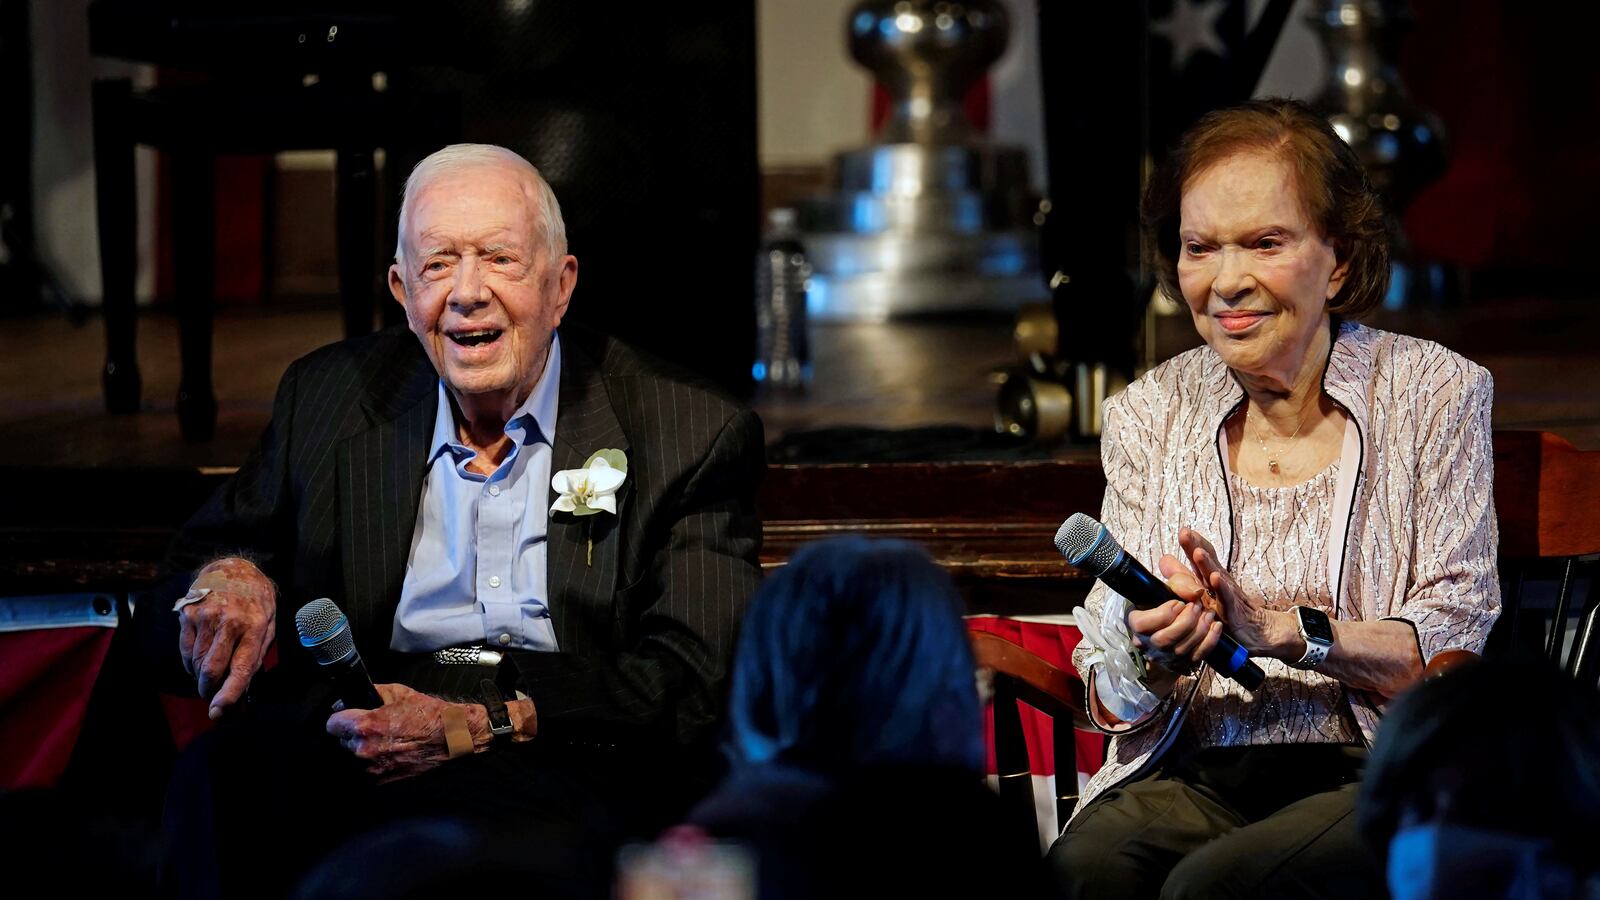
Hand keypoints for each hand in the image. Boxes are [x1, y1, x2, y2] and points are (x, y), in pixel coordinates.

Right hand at [179, 557, 275, 718]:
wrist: (234, 568)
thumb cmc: (256, 602)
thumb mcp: (268, 625)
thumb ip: (256, 656)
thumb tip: (243, 691)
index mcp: (256, 627)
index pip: (241, 668)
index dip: (228, 694)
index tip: (217, 711)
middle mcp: (230, 622)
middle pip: (212, 669)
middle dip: (209, 690)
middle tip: (211, 695)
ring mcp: (206, 616)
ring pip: (197, 662)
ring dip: (200, 676)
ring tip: (209, 673)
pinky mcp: (189, 613)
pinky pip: (185, 650)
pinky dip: (190, 662)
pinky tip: (198, 660)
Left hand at [326, 684, 487, 782]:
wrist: (453, 738)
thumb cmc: (430, 715)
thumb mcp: (399, 692)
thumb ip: (371, 693)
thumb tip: (353, 696)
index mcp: (365, 726)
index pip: (331, 724)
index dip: (340, 718)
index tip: (346, 718)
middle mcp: (366, 750)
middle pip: (343, 741)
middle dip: (355, 734)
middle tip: (376, 727)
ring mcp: (374, 768)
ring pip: (356, 757)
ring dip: (366, 749)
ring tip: (387, 740)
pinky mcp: (383, 781)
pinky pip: (369, 770)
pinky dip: (377, 762)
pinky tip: (394, 752)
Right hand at [1127, 576, 1221, 679]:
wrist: (1176, 615)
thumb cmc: (1169, 597)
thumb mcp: (1172, 582)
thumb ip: (1182, 583)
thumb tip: (1197, 593)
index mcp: (1134, 622)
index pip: (1142, 625)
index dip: (1164, 613)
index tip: (1178, 603)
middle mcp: (1145, 643)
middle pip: (1164, 640)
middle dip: (1186, 622)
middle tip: (1197, 607)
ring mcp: (1162, 656)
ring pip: (1180, 650)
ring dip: (1199, 630)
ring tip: (1209, 614)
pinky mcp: (1179, 664)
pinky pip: (1195, 657)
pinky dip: (1209, 641)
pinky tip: (1216, 626)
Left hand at [1176, 527, 1296, 656]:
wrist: (1258, 631)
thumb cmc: (1228, 610)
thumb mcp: (1202, 593)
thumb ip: (1183, 576)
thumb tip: (1164, 560)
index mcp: (1210, 577)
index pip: (1202, 555)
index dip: (1192, 543)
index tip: (1183, 531)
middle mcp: (1220, 581)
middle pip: (1207, 560)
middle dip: (1195, 546)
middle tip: (1185, 533)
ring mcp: (1227, 594)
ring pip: (1216, 576)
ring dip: (1207, 564)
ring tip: (1198, 552)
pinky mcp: (1233, 610)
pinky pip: (1227, 598)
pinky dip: (1222, 587)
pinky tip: (1216, 578)